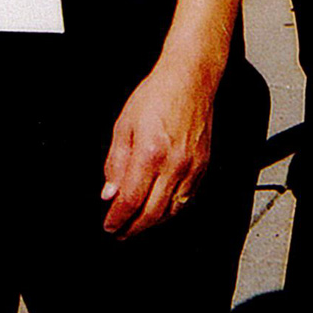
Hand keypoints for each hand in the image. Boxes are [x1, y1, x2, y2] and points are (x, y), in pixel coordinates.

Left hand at [100, 54, 217, 238]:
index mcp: (150, 153)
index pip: (130, 201)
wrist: (190, 79)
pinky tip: (161, 208)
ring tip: (137, 224)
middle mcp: (174, 164)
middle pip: (152, 213)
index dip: (117, 219)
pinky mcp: (203, 165)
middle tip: (120, 232)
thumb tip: (110, 192)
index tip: (109, 225)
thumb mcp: (123, 126)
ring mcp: (192, 167)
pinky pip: (188, 199)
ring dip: (152, 222)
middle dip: (132, 228)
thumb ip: (115, 163)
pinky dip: (172, 209)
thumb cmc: (157, 95)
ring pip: (172, 211)